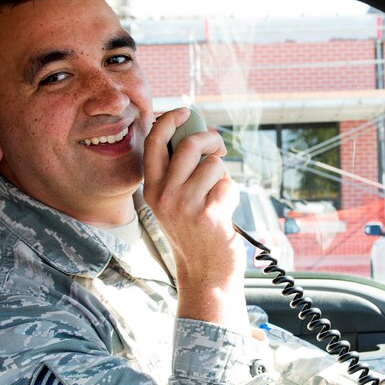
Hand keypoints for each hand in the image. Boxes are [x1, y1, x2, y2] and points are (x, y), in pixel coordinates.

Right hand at [142, 108, 246, 328]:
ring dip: (223, 176)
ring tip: (218, 195)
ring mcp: (186, 205)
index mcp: (152, 190)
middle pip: (189, 145)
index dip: (169, 121)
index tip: (183, 112)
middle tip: (218, 148)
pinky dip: (231, 194)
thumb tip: (195, 135)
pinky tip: (225, 212)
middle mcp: (165, 196)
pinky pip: (228, 185)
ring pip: (213, 164)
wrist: (205, 273)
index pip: (153, 144)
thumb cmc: (194, 234)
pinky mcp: (209, 214)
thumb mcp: (174, 203)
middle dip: (210, 139)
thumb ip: (178, 173)